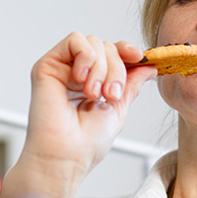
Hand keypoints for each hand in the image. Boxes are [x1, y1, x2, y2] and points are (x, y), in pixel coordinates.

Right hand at [3, 33, 158, 197]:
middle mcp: (76, 74)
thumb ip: (132, 85)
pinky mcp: (47, 66)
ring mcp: (62, 69)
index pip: (112, 54)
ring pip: (93, 43)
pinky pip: (74, 40)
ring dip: (101, 68)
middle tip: (109, 95)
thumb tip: (149, 66)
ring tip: (93, 94)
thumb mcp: (119, 109)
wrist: (66, 156)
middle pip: (106, 47)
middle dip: (116, 69)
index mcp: (92, 83)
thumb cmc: (86, 143)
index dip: (127, 51)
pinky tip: (81, 80)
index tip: (140, 58)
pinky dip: (86, 56)